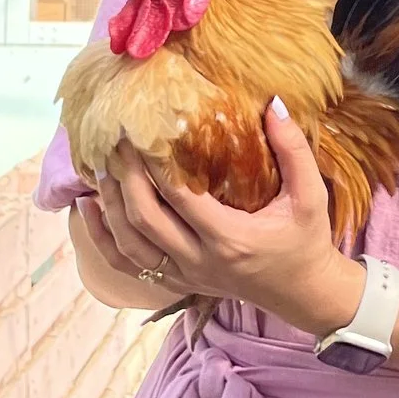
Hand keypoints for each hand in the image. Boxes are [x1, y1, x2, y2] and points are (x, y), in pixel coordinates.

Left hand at [113, 98, 365, 336]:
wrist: (304, 293)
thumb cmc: (306, 241)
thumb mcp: (311, 195)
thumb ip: (294, 150)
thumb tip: (273, 104)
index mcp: (231, 239)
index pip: (179, 198)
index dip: (154, 164)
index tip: (140, 130)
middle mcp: (200, 260)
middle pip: (145, 219)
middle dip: (124, 178)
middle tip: (115, 141)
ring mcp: (185, 275)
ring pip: (129, 244)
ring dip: (109, 205)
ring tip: (100, 168)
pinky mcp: (177, 281)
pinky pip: (128, 265)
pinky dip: (102, 238)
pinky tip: (88, 210)